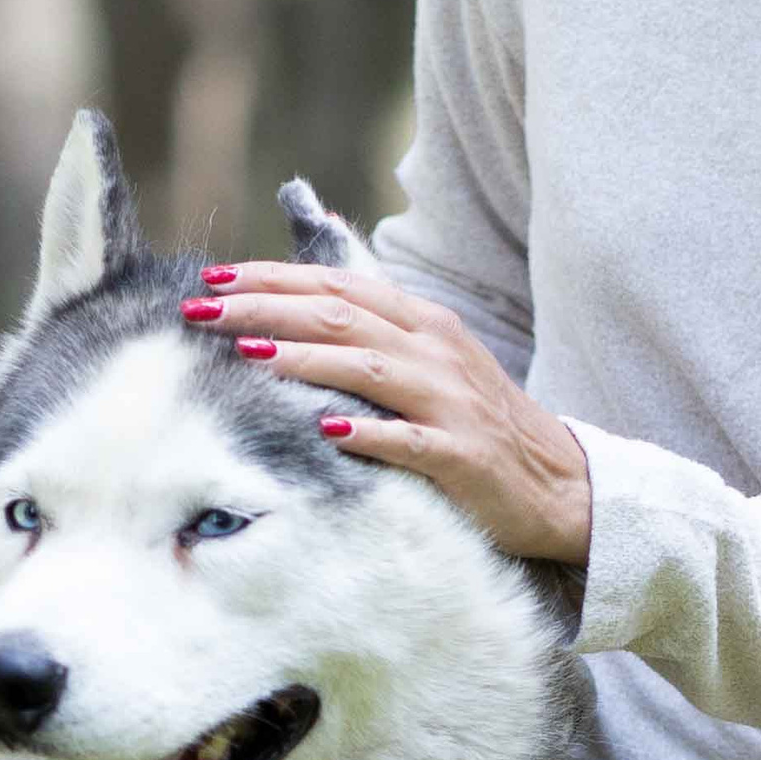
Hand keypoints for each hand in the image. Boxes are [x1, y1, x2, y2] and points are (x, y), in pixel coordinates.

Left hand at [181, 259, 592, 567]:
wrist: (556, 482)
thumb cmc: (477, 420)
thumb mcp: (432, 358)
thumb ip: (375, 323)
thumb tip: (309, 281)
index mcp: (423, 323)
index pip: (337, 286)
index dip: (273, 278)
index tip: (214, 277)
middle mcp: (435, 351)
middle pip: (339, 317)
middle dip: (266, 309)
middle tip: (204, 310)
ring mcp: (449, 401)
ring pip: (368, 368)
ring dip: (305, 359)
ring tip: (249, 355)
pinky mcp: (460, 453)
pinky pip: (407, 440)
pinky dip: (367, 431)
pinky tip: (324, 429)